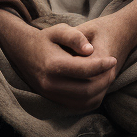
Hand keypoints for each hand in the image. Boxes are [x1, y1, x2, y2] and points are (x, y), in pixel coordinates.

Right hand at [0, 10, 115, 111]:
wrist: (23, 52)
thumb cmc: (45, 40)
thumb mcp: (58, 30)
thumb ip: (75, 36)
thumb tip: (90, 50)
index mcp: (52, 65)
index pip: (83, 70)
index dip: (102, 65)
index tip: (112, 59)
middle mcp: (50, 84)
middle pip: (86, 89)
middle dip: (104, 79)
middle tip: (112, 68)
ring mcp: (51, 95)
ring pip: (84, 101)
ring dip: (100, 90)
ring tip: (107, 75)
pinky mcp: (54, 101)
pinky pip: (80, 106)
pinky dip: (93, 98)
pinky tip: (97, 84)